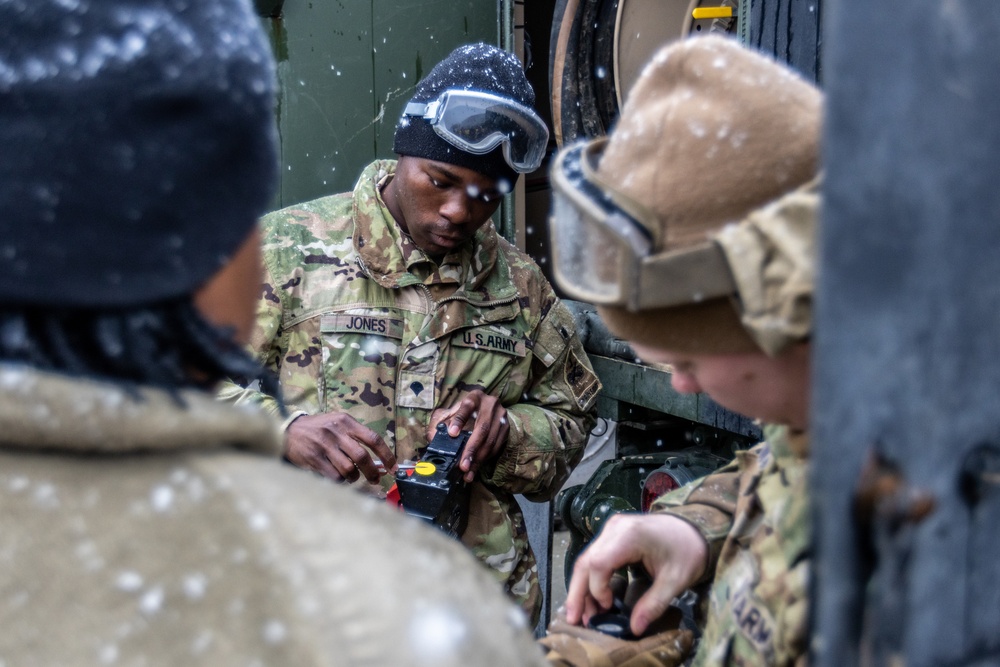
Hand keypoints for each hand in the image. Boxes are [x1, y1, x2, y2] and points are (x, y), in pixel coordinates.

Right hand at [284, 412, 395, 483]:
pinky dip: (340, 480)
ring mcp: (324, 446)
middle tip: (375, 479)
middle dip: (372, 472)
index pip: (373, 438)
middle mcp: (336, 432)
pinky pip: (334, 476)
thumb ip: (356, 437)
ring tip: (352, 476)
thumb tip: (379, 461)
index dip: (386, 455)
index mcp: (346, 422)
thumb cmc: (319, 428)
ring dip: (354, 477)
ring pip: (348, 469)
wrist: (289, 430)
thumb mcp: (338, 423)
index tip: (393, 467)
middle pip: (362, 457)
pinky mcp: (314, 459)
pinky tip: (338, 477)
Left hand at [428, 389, 508, 482]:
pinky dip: (486, 458)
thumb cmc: (466, 411)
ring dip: (479, 459)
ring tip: (468, 472)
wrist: (487, 408)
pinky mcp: (506, 428)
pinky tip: (477, 466)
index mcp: (475, 397)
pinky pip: (497, 446)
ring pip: (491, 440)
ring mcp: (501, 417)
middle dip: (471, 449)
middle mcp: (491, 404)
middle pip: (482, 428)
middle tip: (462, 465)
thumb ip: (443, 421)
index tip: (452, 433)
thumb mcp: (453, 411)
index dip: (459, 420)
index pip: (467, 406)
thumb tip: (433, 438)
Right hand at [564, 513, 707, 636]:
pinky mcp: (612, 535)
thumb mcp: (675, 581)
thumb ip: (654, 604)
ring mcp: (611, 530)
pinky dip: (592, 579)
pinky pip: (595, 557)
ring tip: (585, 615)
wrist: (695, 528)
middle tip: (575, 620)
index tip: (609, 608)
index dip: (597, 590)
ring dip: (583, 588)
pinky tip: (593, 599)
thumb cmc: (687, 551)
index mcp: (630, 535)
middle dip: (578, 593)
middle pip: (585, 561)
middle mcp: (614, 528)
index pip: (598, 563)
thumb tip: (634, 629)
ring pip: (586, 560)